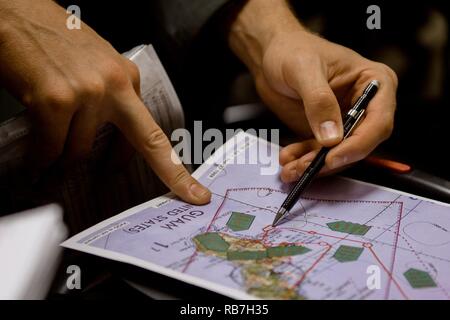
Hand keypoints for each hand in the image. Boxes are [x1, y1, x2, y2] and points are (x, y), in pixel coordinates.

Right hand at [0, 0, 209, 203]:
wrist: (14, 11)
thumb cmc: (52, 38)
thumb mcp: (95, 66)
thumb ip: (109, 101)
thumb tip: (109, 139)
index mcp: (128, 79)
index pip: (155, 134)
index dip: (176, 170)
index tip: (194, 193)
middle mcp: (114, 86)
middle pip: (139, 145)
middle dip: (156, 176)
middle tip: (146, 195)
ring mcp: (87, 94)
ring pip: (80, 153)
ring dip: (63, 167)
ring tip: (51, 171)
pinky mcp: (54, 101)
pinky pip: (51, 149)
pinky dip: (42, 161)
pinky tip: (37, 164)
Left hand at [228, 0, 396, 181]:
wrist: (271, 56)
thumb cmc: (293, 51)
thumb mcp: (304, 70)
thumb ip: (319, 101)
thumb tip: (332, 137)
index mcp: (375, 82)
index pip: (378, 121)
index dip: (358, 144)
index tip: (333, 156)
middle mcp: (366, 105)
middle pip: (360, 143)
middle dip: (332, 159)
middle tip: (305, 168)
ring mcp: (346, 121)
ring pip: (338, 153)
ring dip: (314, 165)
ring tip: (290, 168)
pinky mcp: (326, 132)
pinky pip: (319, 153)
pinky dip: (304, 159)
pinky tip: (288, 161)